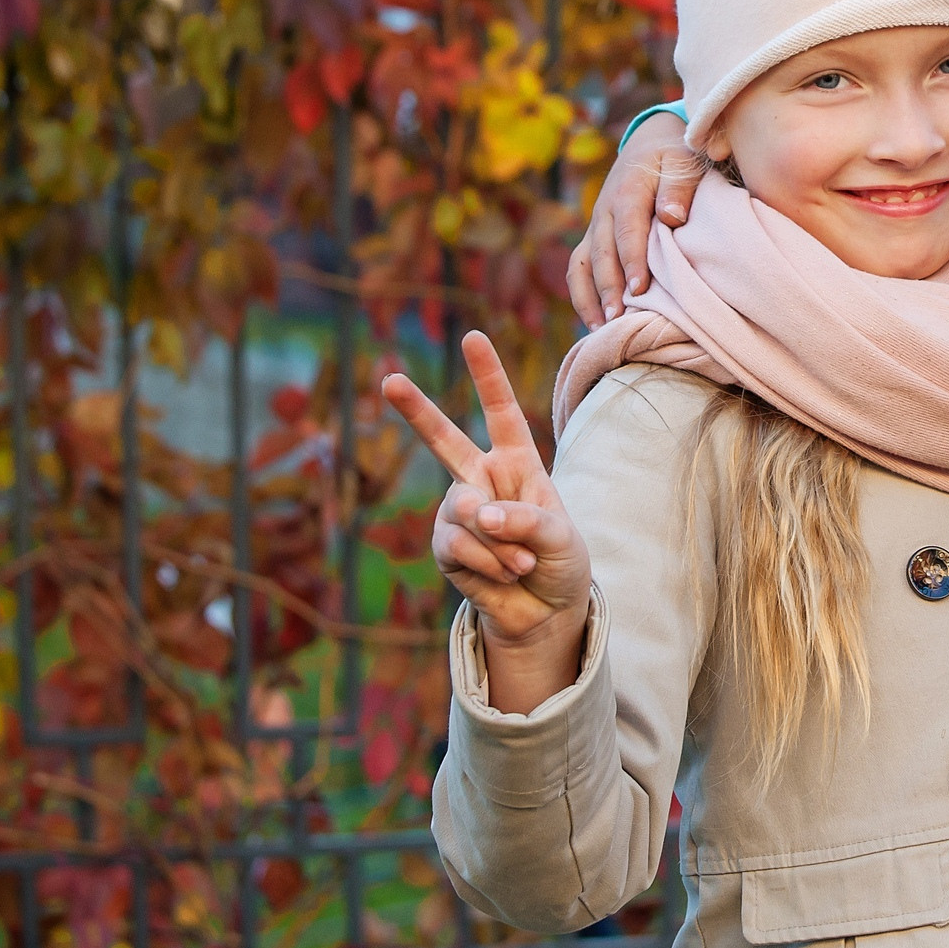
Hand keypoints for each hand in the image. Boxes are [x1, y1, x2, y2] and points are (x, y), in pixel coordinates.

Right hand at [383, 331, 592, 711]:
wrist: (544, 610)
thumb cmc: (559, 561)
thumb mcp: (559, 536)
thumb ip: (525, 518)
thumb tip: (478, 512)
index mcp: (518, 462)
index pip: (502, 412)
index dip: (487, 376)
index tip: (472, 338)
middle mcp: (482, 478)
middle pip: (445, 440)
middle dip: (416, 410)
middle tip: (388, 380)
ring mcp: (459, 511)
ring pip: (464, 510)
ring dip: (499, 542)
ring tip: (521, 561)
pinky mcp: (445, 545)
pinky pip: (460, 546)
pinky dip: (489, 564)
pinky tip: (505, 574)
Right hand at [568, 109, 700, 325]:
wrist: (649, 144)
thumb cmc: (674, 159)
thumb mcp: (683, 162)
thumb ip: (679, 188)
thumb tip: (673, 216)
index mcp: (628, 190)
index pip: (628, 228)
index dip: (631, 259)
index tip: (639, 288)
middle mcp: (604, 210)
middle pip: (601, 252)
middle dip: (607, 286)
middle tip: (617, 318)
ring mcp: (594, 225)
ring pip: (582, 263)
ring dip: (589, 296)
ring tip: (601, 328)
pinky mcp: (592, 237)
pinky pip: (578, 268)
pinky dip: (581, 294)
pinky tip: (593, 322)